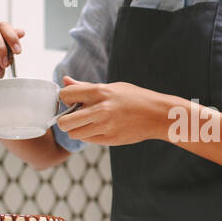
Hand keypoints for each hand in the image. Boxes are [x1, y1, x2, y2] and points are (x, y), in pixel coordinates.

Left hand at [54, 76, 171, 146]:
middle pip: (64, 122)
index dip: (65, 98)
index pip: (66, 95)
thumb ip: (85, 86)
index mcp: (99, 92)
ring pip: (74, 134)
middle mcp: (100, 109)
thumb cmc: (134, 98)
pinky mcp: (110, 139)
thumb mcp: (111, 87)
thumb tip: (65, 80)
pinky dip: (90, 135)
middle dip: (64, 120)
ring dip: (77, 129)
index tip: (71, 100)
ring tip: (88, 123)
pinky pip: (88, 140)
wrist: (157, 115)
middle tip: (73, 117)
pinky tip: (100, 128)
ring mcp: (105, 126)